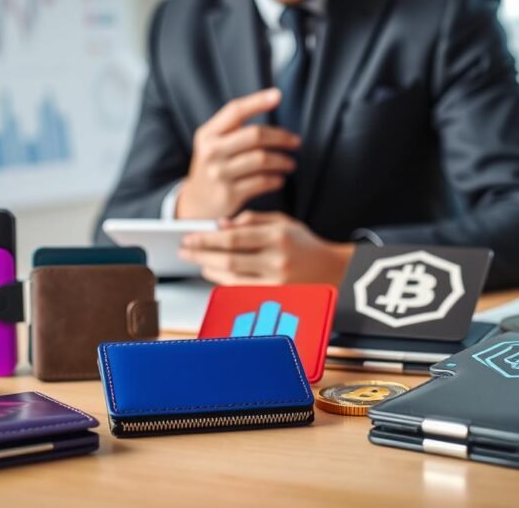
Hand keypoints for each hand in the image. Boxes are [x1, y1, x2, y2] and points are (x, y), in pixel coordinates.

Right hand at [176, 89, 300, 218]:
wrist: (197, 202)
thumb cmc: (215, 165)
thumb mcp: (214, 143)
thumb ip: (235, 126)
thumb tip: (274, 98)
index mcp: (207, 134)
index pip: (235, 111)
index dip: (257, 101)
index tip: (277, 95)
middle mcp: (211, 152)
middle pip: (254, 135)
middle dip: (280, 137)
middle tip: (296, 142)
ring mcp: (219, 174)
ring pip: (261, 159)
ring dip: (283, 161)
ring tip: (291, 164)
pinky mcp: (229, 194)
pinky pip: (262, 182)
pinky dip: (276, 180)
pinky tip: (280, 179)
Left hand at [179, 211, 355, 284]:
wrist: (334, 271)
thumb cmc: (305, 244)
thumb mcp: (282, 222)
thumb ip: (251, 220)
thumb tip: (220, 225)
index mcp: (278, 236)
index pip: (233, 238)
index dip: (207, 238)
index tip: (189, 237)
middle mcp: (277, 260)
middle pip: (228, 259)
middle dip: (201, 254)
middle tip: (184, 250)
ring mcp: (277, 282)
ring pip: (232, 278)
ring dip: (209, 269)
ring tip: (198, 261)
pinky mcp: (276, 297)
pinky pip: (241, 290)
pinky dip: (224, 281)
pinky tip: (214, 273)